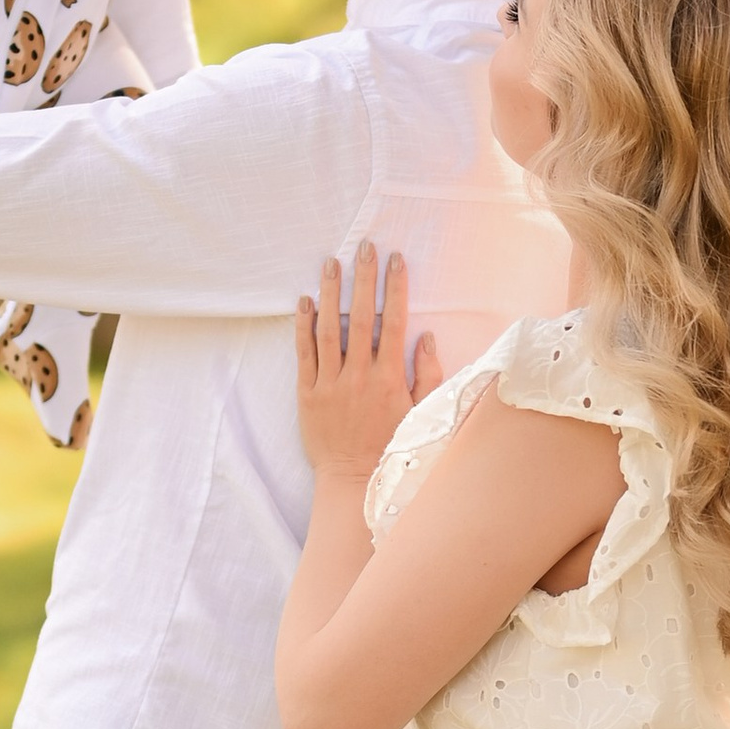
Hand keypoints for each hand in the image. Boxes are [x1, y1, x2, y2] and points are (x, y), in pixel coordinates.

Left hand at [296, 245, 438, 481]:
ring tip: (331, 262)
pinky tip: (305, 300)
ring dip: (331, 293)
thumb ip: (426, 375)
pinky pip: (304, 354)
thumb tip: (425, 337)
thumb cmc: (390, 448)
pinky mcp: (307, 394)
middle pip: (360, 317)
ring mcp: (330, 384)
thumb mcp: (420, 414)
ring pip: (328, 329)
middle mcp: (358, 377)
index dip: (395, 288)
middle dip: (363, 278)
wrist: (353, 482)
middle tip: (364, 246)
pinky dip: (303, 326)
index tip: (396, 260)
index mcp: (389, 379)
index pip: (394, 323)